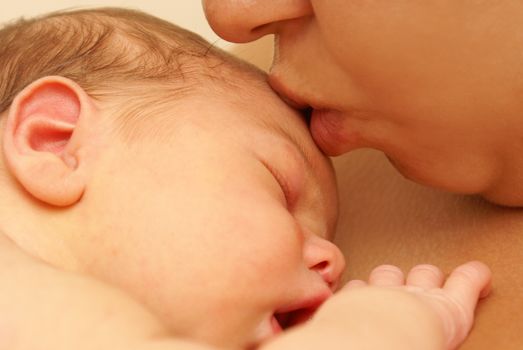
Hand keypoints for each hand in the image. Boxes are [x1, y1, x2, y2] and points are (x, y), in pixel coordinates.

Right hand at [262, 261, 490, 349]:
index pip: (351, 298)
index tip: (354, 287)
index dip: (355, 293)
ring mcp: (408, 304)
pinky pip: (464, 292)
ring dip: (421, 279)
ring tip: (422, 272)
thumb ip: (284, 326)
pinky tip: (478, 273)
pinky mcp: (443, 312)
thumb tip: (230, 343)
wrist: (359, 346)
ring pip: (419, 285)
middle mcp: (375, 304)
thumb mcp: (310, 334)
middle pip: (382, 285)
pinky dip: (472, 281)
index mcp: (348, 313)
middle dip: (386, 279)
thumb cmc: (332, 346)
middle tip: (386, 274)